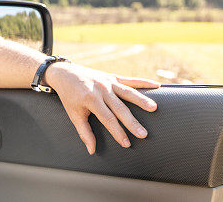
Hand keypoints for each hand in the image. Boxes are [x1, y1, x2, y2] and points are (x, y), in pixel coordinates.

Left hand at [43, 63, 159, 154]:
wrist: (65, 73)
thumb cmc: (69, 96)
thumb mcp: (74, 114)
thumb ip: (84, 132)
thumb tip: (92, 150)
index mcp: (90, 99)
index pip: (107, 119)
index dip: (118, 132)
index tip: (126, 143)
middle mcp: (101, 89)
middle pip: (120, 108)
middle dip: (132, 122)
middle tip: (143, 134)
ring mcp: (108, 82)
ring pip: (128, 92)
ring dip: (142, 100)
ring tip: (154, 108)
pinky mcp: (113, 77)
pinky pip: (130, 80)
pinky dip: (144, 82)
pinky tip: (157, 86)